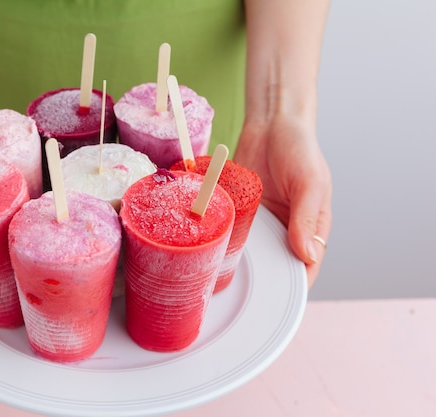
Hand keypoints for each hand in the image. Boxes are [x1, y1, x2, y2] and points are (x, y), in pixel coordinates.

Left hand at [234, 115, 331, 287]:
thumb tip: (307, 255)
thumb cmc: (300, 149)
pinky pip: (232, 228)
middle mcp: (285, 227)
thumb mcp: (310, 183)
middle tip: (241, 296)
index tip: (277, 304)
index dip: (293, 286)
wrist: (271, 122)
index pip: (305, 266)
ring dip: (239, 262)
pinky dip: (223, 238)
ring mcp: (261, 219)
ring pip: (252, 250)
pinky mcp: (240, 208)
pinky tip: (210, 249)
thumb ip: (307, 219)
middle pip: (275, 263)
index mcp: (310, 227)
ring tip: (221, 278)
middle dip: (262, 280)